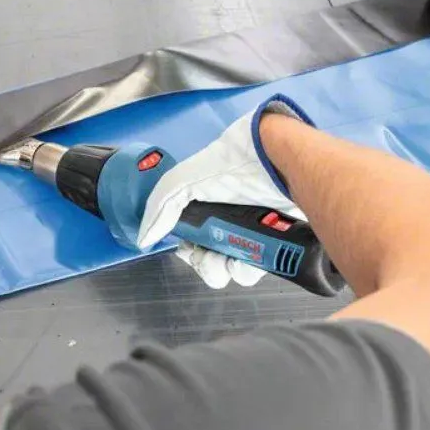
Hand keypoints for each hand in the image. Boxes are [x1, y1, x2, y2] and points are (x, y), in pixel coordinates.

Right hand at [137, 94, 312, 288]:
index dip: (187, 248)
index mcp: (207, 204)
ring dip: (226, 269)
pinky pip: (257, 268)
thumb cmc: (236, 164)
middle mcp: (229, 219)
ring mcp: (253, 231)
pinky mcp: (276, 243)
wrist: (285, 161)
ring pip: (232, 267)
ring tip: (233, 259)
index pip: (190, 236)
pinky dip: (250, 269)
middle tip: (210, 256)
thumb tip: (145, 237)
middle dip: (206, 263)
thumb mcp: (188, 181)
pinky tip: (251, 260)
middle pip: (210, 257)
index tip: (188, 249)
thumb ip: (162, 206)